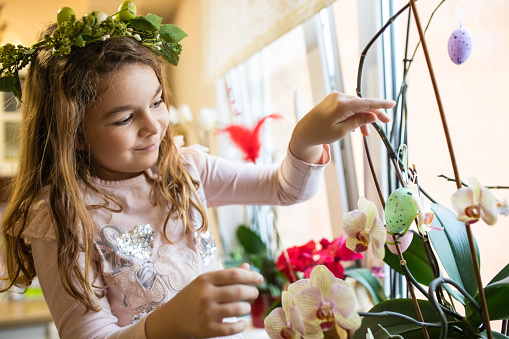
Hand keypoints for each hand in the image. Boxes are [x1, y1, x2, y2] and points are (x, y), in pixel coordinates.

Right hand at [145, 264, 262, 337]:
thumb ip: (226, 275)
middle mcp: (205, 295)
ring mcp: (206, 313)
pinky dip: (241, 325)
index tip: (260, 278)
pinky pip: (232, 328)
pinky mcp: (207, 330)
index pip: (234, 274)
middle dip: (252, 292)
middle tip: (254, 293)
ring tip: (245, 307)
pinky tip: (241, 323)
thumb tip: (248, 267)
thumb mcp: (204, 282)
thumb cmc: (191, 297)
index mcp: (205, 280)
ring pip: (238, 309)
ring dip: (247, 308)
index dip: (250, 275)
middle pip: (239, 291)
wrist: (169, 320)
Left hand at [289, 92, 394, 162]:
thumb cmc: (321, 133)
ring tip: (366, 133)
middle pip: (363, 104)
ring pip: (357, 106)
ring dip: (363, 118)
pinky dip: (355, 115)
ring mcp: (336, 97)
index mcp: (341, 105)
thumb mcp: (341, 131)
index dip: (380, 104)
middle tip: (386, 122)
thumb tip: (372, 116)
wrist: (304, 131)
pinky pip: (350, 106)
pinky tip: (356, 127)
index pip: (366, 103)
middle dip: (374, 114)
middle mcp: (339, 97)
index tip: (392, 103)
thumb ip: (358, 122)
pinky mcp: (334, 99)